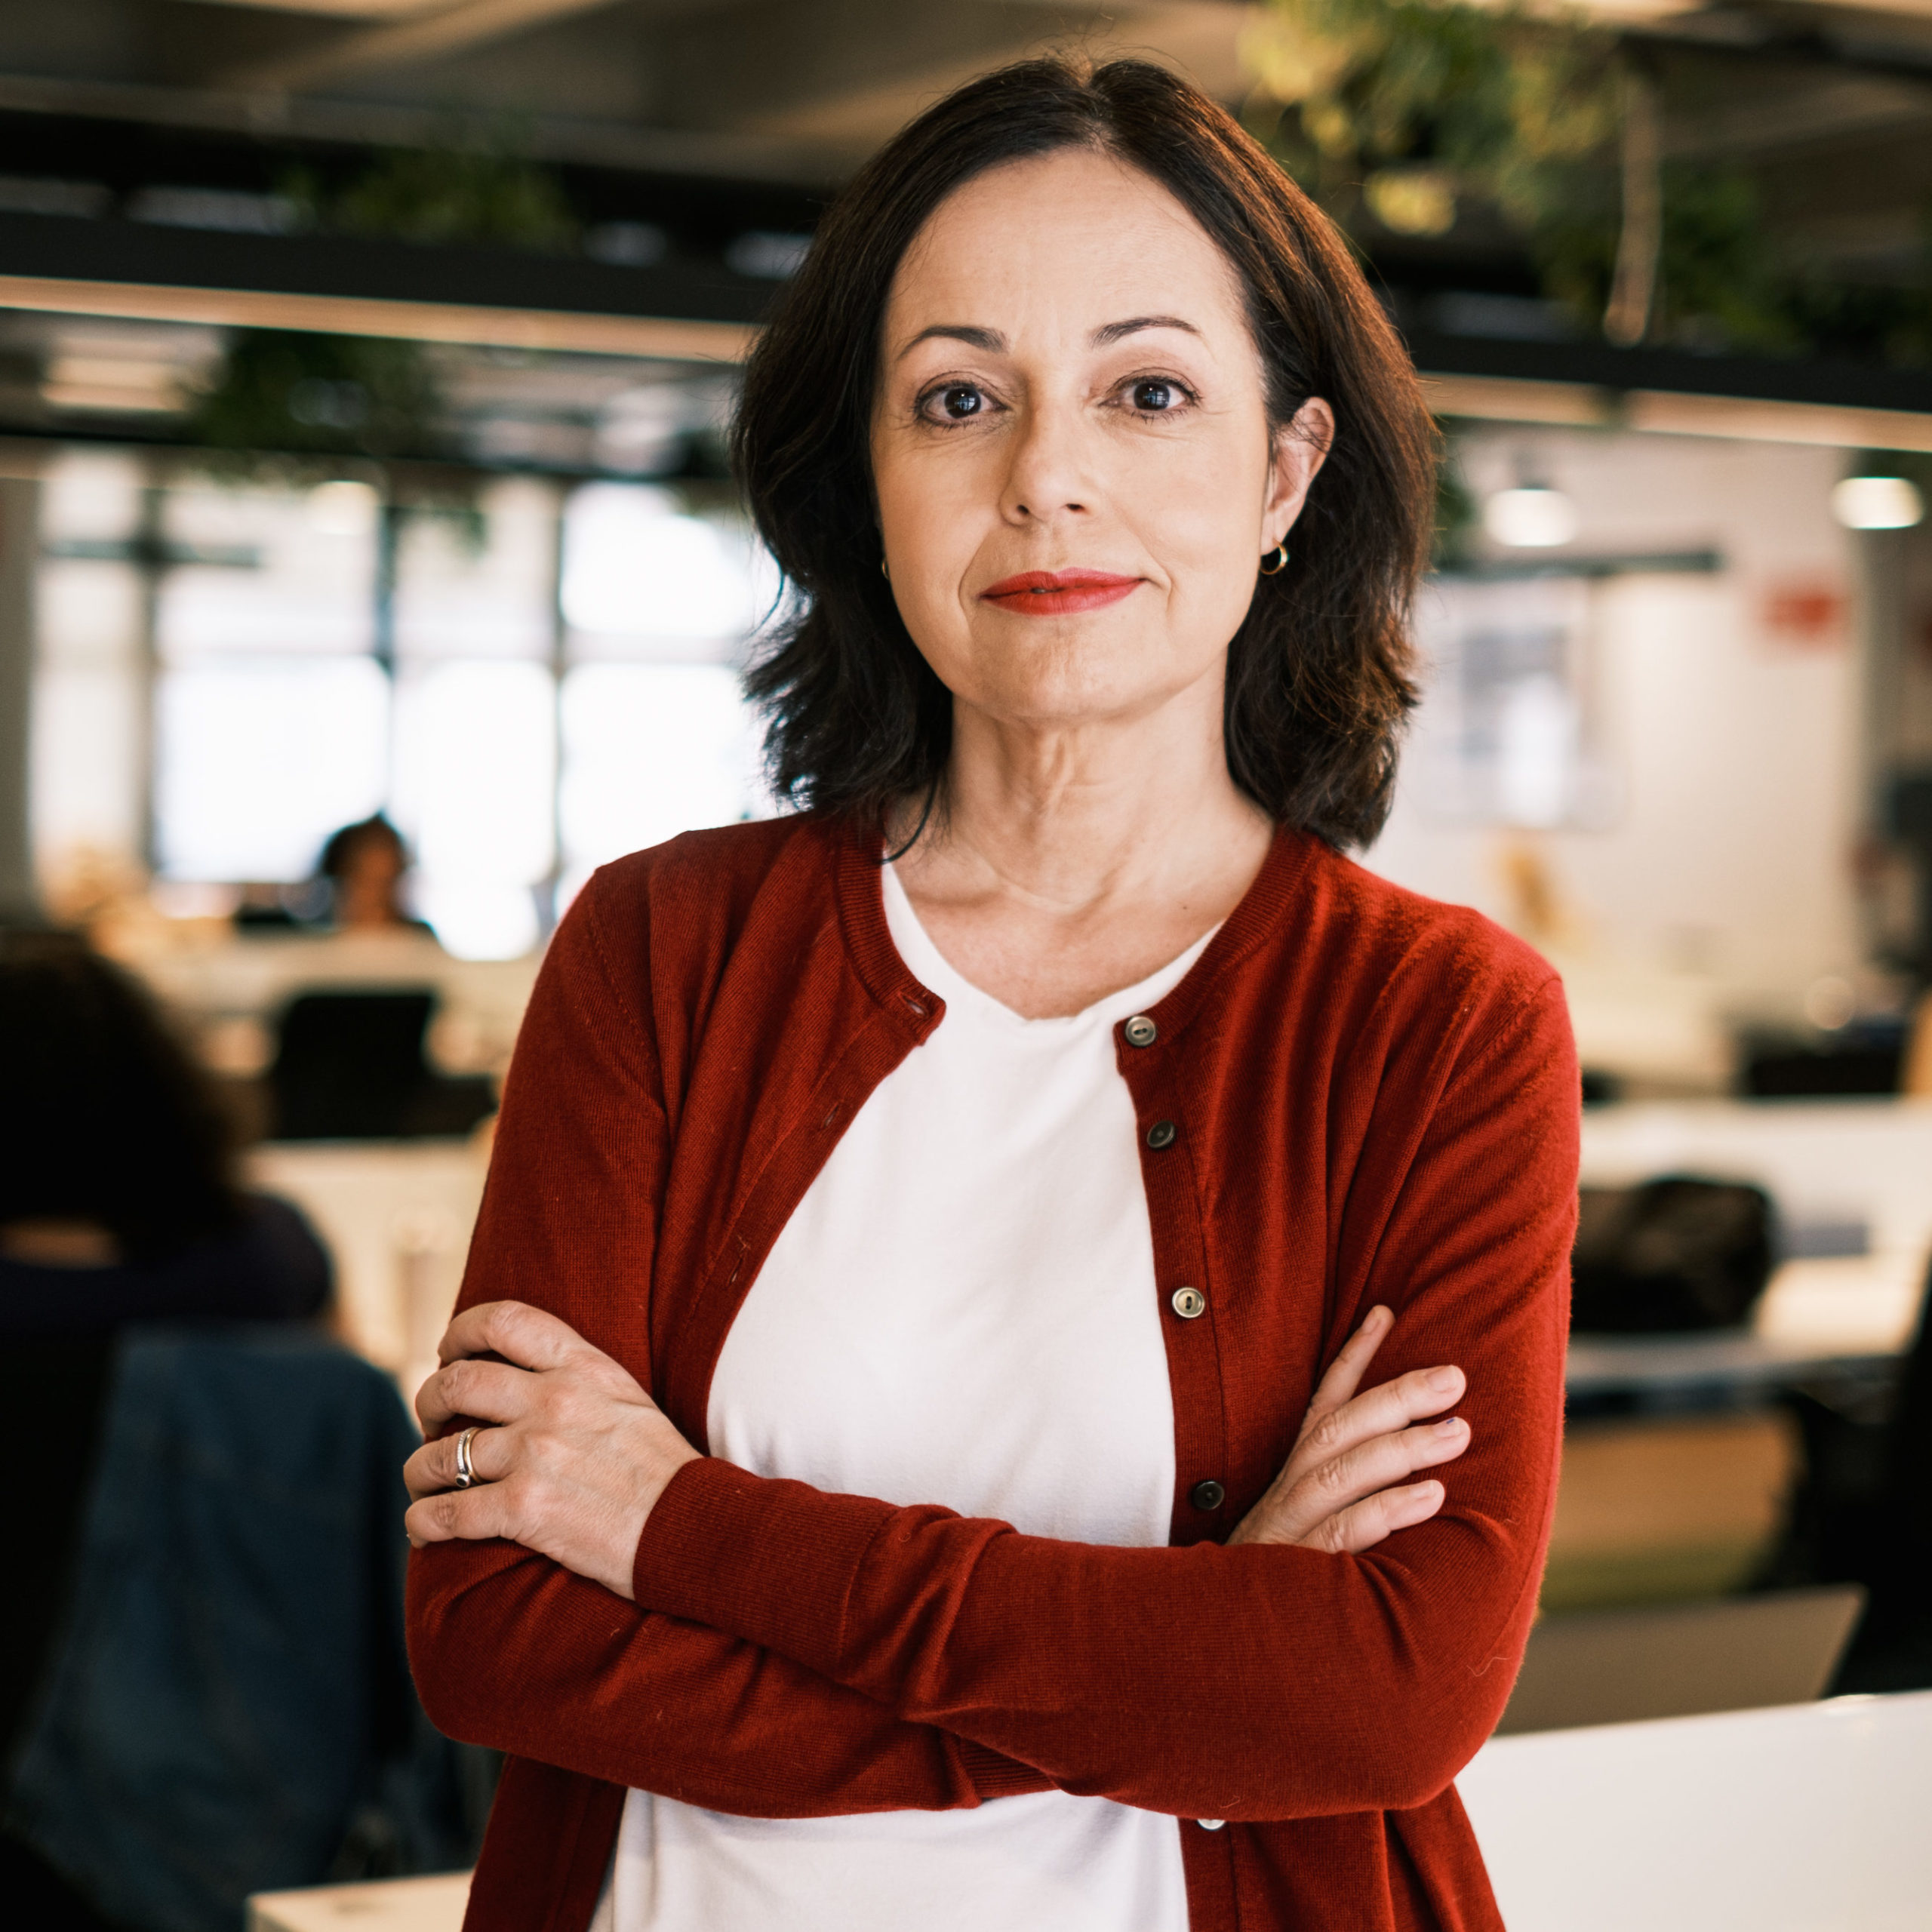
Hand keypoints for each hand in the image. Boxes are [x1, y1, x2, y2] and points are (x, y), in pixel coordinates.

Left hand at [402, 1301, 700, 1598]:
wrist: (692, 1527)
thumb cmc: (663, 1469)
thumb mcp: (625, 1398)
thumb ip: (574, 1379)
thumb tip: (518, 1378)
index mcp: (581, 1367)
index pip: (503, 1320)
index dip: (459, 1332)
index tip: (448, 1354)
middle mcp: (553, 1401)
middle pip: (454, 1383)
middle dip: (429, 1404)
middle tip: (435, 1424)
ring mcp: (536, 1454)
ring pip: (439, 1454)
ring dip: (420, 1471)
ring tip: (425, 1483)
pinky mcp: (525, 1509)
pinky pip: (445, 1512)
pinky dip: (423, 1522)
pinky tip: (424, 1527)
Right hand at [1226, 1305, 1467, 1552]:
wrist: (1223, 1639)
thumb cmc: (1284, 1575)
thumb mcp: (1308, 1522)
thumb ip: (1350, 1492)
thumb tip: (1424, 1467)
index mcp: (1295, 1472)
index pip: (1323, 1402)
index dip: (1353, 1357)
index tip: (1385, 1312)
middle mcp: (1291, 1489)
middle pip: (1340, 1427)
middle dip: (1397, 1395)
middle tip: (1454, 1377)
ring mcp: (1292, 1526)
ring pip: (1344, 1471)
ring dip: (1403, 1446)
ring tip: (1459, 1431)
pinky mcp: (1300, 1567)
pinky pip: (1346, 1530)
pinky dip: (1389, 1508)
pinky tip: (1432, 1495)